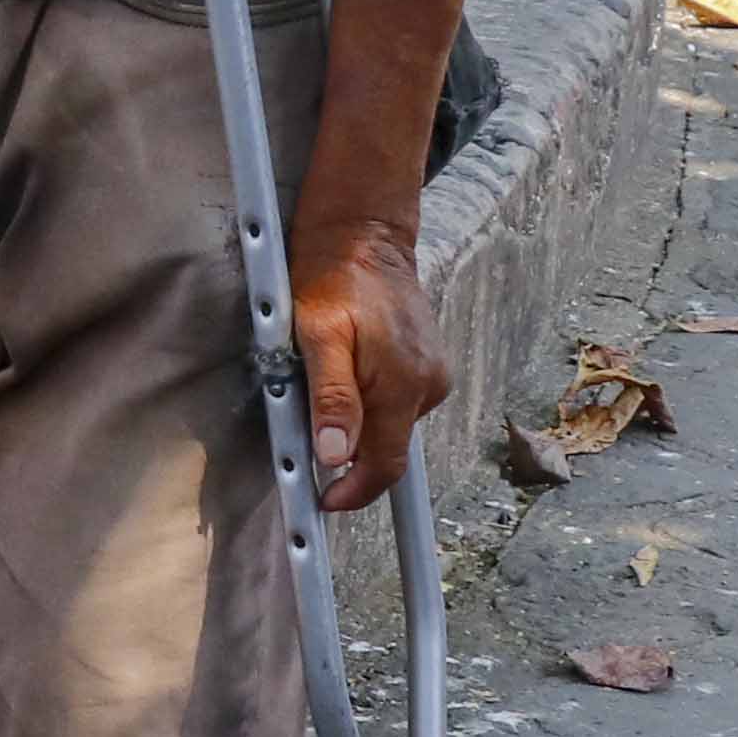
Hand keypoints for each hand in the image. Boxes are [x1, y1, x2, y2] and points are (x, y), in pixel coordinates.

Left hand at [286, 220, 443, 513]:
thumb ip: (331, 398)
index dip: (354, 491)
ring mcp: (432, 376)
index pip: (385, 465)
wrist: (364, 236)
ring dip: (357, 427)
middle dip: (348, 457)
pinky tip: (347, 378)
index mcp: (403, 385)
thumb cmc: (334, 279)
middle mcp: (428, 385)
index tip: (324, 500)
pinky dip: (369, 405)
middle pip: (388, 449)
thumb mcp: (317, 336)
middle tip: (305, 435)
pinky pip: (396, 403)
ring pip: (390, 426)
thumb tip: (335, 454)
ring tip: (322, 392)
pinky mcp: (427, 366)